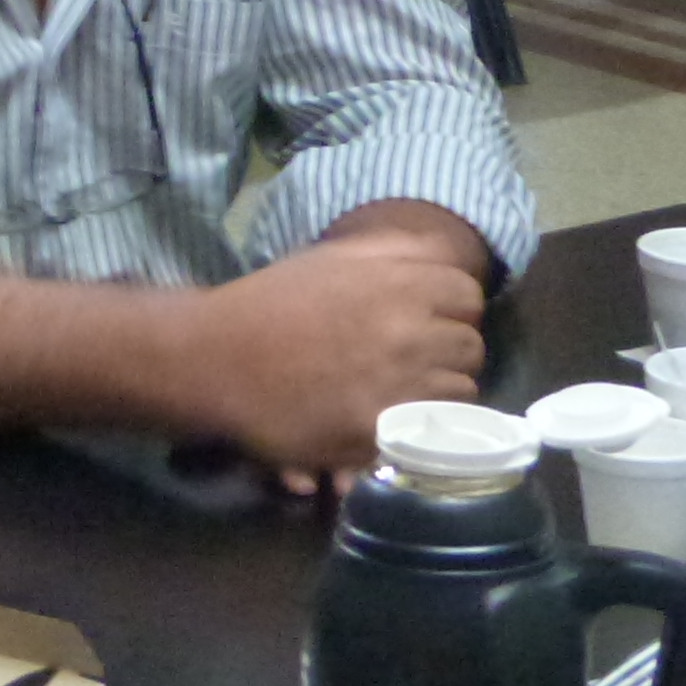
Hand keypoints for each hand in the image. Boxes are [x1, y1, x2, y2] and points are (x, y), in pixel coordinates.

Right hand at [185, 237, 487, 472]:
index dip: (451, 309)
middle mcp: (408, 333)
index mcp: (399, 283)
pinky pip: (426, 433)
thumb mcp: (333, 257)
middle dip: (447, 353)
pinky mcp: (377, 433)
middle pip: (470, 348)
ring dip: (437, 393)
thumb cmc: (272, 301)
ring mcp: (397, 387)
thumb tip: (439, 252)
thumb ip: (392, 253)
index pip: (469, 297)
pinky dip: (413, 428)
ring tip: (402, 392)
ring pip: (457, 394)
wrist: (216, 358)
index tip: (429, 321)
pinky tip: (388, 419)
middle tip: (414, 360)